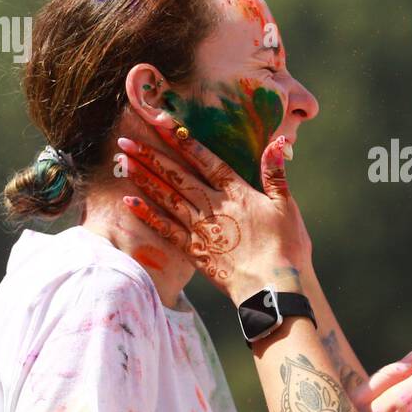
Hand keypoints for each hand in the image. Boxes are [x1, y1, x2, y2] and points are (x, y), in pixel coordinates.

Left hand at [116, 110, 311, 300]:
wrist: (273, 289)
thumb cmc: (286, 247)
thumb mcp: (286, 206)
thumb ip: (275, 173)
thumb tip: (278, 140)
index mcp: (237, 192)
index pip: (205, 160)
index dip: (183, 141)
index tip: (162, 123)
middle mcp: (214, 206)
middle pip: (178, 175)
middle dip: (151, 155)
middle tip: (126, 139)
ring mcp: (201, 229)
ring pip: (167, 197)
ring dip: (144, 177)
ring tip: (124, 161)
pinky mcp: (195, 251)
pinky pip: (166, 229)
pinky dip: (147, 214)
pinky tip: (129, 200)